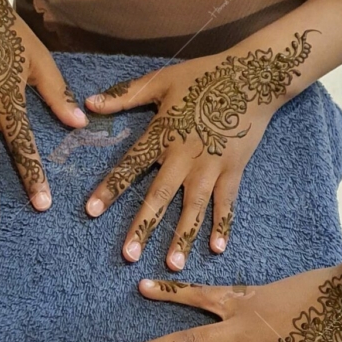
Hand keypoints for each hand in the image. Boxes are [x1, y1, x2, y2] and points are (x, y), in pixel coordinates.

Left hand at [83, 25, 315, 268]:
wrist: (253, 76)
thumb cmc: (204, 77)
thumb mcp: (161, 80)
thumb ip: (124, 95)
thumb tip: (89, 103)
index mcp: (162, 135)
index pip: (130, 166)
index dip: (110, 188)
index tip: (91, 210)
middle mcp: (184, 156)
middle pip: (160, 196)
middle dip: (144, 227)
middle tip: (130, 255)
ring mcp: (211, 166)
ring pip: (193, 207)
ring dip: (182, 237)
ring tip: (172, 264)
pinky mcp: (234, 171)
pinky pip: (226, 203)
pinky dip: (223, 226)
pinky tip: (216, 250)